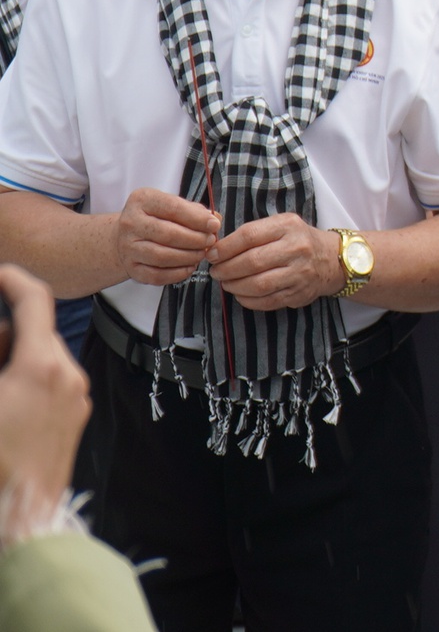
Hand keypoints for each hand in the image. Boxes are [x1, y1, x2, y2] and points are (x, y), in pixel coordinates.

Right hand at [0, 268, 87, 542]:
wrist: (20, 519)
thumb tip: (2, 337)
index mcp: (42, 364)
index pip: (34, 300)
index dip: (12, 280)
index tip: (0, 273)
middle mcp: (69, 375)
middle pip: (35, 333)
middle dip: (4, 334)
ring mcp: (76, 399)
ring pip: (42, 359)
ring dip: (13, 359)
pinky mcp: (75, 420)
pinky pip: (50, 385)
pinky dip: (25, 381)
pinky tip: (4, 403)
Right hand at [113, 188, 221, 288]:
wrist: (125, 235)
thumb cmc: (157, 218)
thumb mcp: (173, 205)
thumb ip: (195, 211)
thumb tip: (215, 220)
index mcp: (142, 200)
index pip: (173, 208)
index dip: (197, 219)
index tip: (214, 225)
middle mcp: (130, 223)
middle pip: (168, 234)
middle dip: (195, 239)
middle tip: (210, 241)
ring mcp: (127, 247)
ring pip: (162, 256)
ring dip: (188, 257)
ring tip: (202, 253)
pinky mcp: (130, 268)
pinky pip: (156, 275)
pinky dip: (177, 274)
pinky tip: (189, 267)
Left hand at [210, 214, 341, 311]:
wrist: (331, 259)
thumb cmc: (297, 240)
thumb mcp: (280, 225)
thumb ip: (252, 233)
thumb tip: (217, 249)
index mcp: (288, 226)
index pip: (249, 236)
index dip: (225, 247)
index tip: (212, 255)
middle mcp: (297, 248)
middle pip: (252, 261)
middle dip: (226, 269)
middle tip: (216, 272)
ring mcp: (300, 273)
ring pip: (258, 284)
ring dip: (234, 286)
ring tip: (226, 283)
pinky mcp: (298, 293)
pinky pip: (266, 301)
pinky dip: (247, 300)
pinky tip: (241, 293)